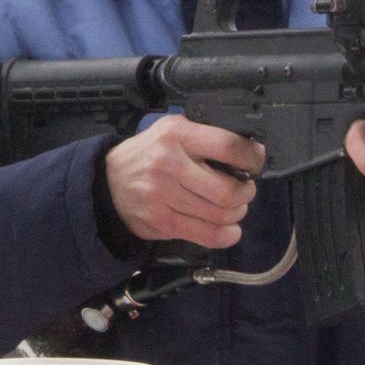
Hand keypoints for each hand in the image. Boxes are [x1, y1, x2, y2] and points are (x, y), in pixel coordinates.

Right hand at [104, 115, 263, 249]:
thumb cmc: (147, 154)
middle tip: (245, 190)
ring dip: (236, 213)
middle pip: (227, 189)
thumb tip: (246, 148)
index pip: (227, 147)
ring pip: (220, 215)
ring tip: (234, 208)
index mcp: (177, 135)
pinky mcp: (162, 222)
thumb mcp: (170, 129)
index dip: (251, 158)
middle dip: (246, 193)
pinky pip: (206, 235)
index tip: (255, 163)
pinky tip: (229, 230)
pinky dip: (226, 235)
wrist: (108, 182)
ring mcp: (163, 196)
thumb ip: (203, 134)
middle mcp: (169, 164)